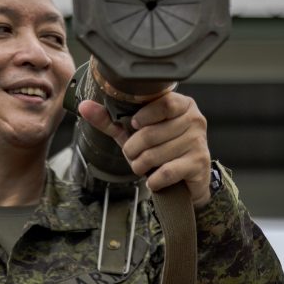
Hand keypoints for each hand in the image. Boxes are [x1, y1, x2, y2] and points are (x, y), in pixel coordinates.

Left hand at [77, 92, 212, 207]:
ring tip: (142, 167)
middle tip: (133, 155)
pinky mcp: (199, 163)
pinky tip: (154, 180)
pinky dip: (154, 180)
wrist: (187, 179)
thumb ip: (111, 120)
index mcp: (182, 104)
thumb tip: (84, 106)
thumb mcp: (135, 133)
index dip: (143, 116)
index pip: (163, 103)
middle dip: (134, 149)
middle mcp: (195, 120)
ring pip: (156, 154)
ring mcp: (199, 142)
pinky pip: (167, 172)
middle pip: (153, 132)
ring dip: (141, 166)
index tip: (133, 125)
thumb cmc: (161, 151)